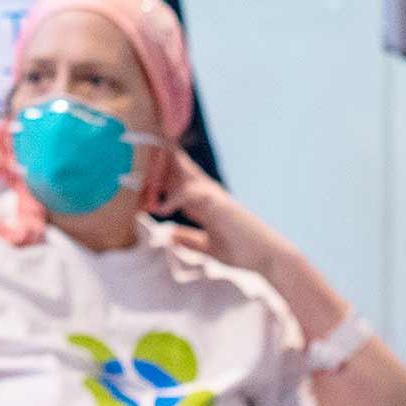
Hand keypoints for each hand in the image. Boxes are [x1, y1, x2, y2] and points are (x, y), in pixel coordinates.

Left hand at [148, 149, 292, 277]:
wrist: (267, 258)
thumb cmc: (242, 252)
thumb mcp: (208, 246)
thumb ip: (190, 239)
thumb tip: (169, 235)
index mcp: (205, 202)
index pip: (177, 180)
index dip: (158, 173)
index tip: (138, 171)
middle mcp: (208, 193)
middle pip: (179, 167)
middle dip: (158, 158)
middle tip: (138, 146)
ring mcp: (214, 196)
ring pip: (183, 171)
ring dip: (162, 168)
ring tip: (140, 166)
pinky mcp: (219, 204)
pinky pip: (190, 193)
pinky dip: (172, 198)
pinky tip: (159, 209)